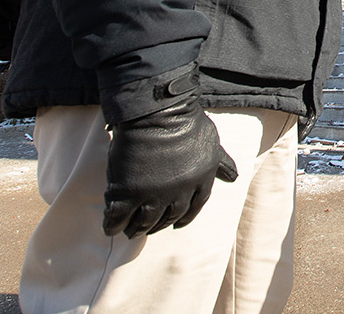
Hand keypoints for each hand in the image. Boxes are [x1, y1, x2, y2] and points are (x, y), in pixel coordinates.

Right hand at [104, 95, 237, 238]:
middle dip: (158, 225)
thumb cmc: (186, 122)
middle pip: (168, 217)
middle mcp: (180, 193)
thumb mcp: (211, 142)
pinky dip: (113, 224)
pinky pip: (118, 217)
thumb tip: (233, 177)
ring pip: (144, 221)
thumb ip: (221, 162)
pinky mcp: (128, 192)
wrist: (158, 112)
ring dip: (137, 228)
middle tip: (147, 227)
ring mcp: (153, 194)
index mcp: (201, 181)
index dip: (185, 217)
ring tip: (130, 230)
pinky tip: (110, 227)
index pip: (194, 207)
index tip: (176, 223)